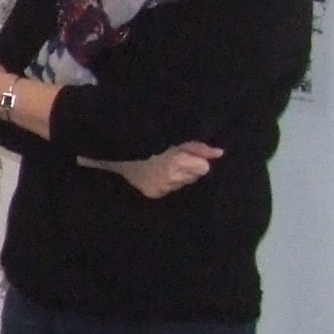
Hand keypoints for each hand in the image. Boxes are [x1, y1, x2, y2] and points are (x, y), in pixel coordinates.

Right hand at [83, 140, 220, 197]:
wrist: (114, 150)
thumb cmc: (147, 140)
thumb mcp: (175, 138)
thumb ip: (198, 147)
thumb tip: (219, 154)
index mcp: (176, 162)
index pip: (203, 168)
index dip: (197, 159)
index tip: (187, 154)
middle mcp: (170, 179)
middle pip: (195, 176)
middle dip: (189, 167)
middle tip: (173, 157)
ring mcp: (161, 188)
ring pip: (183, 183)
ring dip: (178, 175)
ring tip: (163, 164)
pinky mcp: (153, 194)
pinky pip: (170, 189)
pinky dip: (167, 182)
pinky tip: (157, 174)